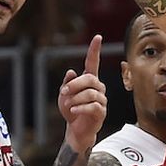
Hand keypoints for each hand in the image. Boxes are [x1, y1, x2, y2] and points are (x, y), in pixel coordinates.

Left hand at [59, 35, 106, 153]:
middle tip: (64, 92)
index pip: (93, 62)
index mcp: (89, 80)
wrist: (75, 129)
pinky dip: (80, 108)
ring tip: (68, 105)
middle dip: (74, 85)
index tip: (98, 37)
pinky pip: (93, 106)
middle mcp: (98, 87)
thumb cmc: (71, 109)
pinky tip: (73, 111)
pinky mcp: (101, 112)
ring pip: (90, 94)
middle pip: (89, 79)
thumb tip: (71, 71)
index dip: (95, 50)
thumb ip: (67, 83)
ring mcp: (102, 100)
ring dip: (75, 99)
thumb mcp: (64, 94)